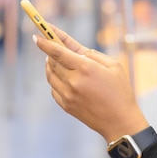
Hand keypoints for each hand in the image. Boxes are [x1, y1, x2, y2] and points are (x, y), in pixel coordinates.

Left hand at [33, 25, 148, 142]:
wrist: (119, 122)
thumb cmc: (120, 90)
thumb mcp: (113, 65)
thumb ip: (93, 54)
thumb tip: (75, 50)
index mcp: (85, 68)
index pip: (58, 52)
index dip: (45, 42)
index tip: (36, 36)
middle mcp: (73, 81)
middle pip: (52, 62)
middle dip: (49, 52)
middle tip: (50, 45)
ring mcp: (68, 95)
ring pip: (50, 76)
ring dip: (50, 65)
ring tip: (54, 60)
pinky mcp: (66, 106)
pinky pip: (54, 89)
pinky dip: (55, 80)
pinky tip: (62, 77)